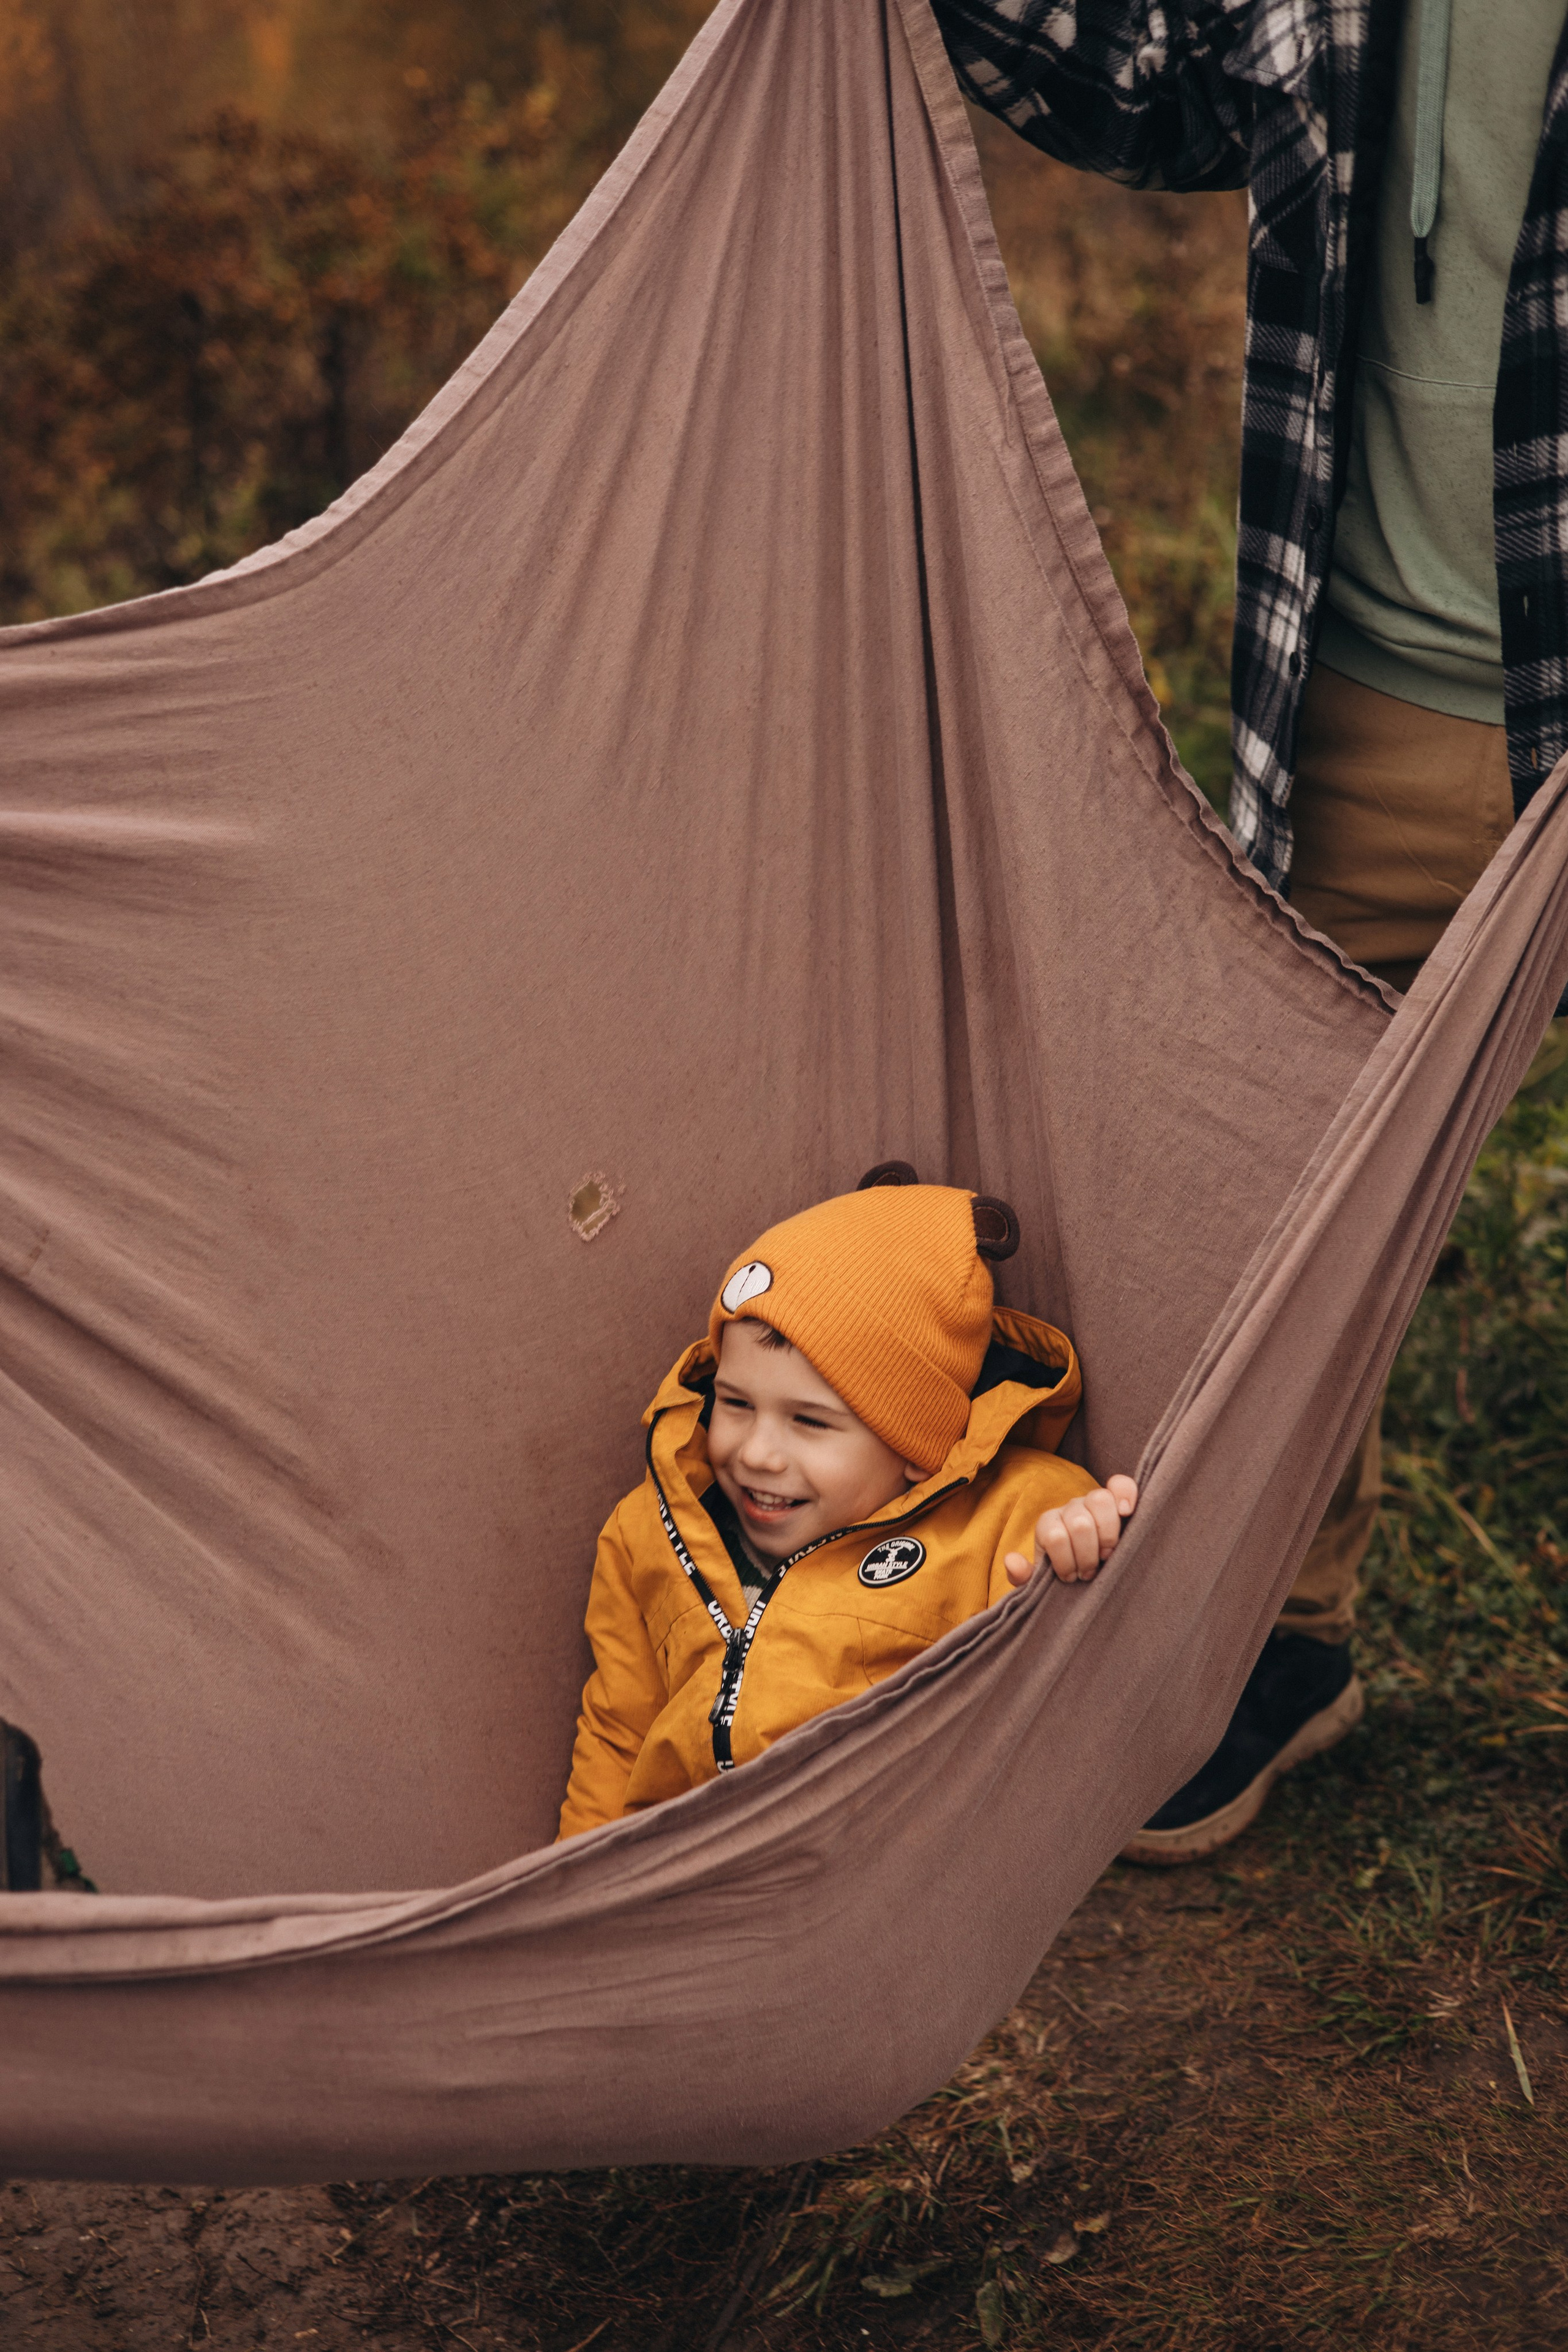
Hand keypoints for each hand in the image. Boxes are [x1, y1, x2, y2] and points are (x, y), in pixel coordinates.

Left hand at [1004, 1474, 1137, 1586]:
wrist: (1084, 1566)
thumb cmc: (1062, 1573)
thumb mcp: (1039, 1581)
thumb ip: (1022, 1576)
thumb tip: (1012, 1561)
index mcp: (1048, 1525)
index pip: (1055, 1536)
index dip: (1065, 1562)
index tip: (1071, 1577)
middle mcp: (1069, 1508)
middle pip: (1080, 1523)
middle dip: (1087, 1555)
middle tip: (1089, 1573)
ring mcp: (1092, 1502)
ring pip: (1100, 1501)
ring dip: (1108, 1534)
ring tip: (1107, 1555)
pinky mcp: (1116, 1500)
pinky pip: (1120, 1485)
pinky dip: (1126, 1494)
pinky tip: (1127, 1512)